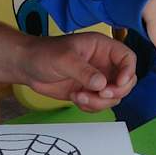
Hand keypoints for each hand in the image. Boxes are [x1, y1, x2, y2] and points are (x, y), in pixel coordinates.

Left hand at [20, 31, 136, 109]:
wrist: (27, 66)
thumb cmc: (43, 53)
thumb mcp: (64, 59)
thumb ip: (83, 71)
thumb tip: (101, 84)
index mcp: (102, 48)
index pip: (127, 58)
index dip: (128, 71)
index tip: (118, 83)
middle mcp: (103, 63)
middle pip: (126, 81)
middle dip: (115, 92)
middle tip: (100, 94)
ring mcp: (97, 79)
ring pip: (113, 97)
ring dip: (99, 102)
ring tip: (79, 97)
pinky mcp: (88, 92)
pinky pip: (99, 105)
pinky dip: (90, 107)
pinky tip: (75, 99)